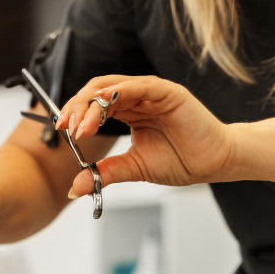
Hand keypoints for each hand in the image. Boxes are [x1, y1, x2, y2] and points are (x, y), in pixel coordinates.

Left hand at [56, 75, 239, 194]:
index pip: (93, 105)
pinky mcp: (168, 92)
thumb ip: (105, 172)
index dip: (75, 114)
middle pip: (98, 92)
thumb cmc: (180, 160)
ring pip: (113, 87)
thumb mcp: (133, 168)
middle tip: (67, 127)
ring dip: (93, 104)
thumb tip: (75, 187)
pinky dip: (119, 91)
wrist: (213, 163)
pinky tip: (104, 103)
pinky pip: (139, 86)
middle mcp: (137, 98)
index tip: (61, 131)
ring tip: (81, 125)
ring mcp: (152, 92)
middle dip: (78, 107)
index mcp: (128, 111)